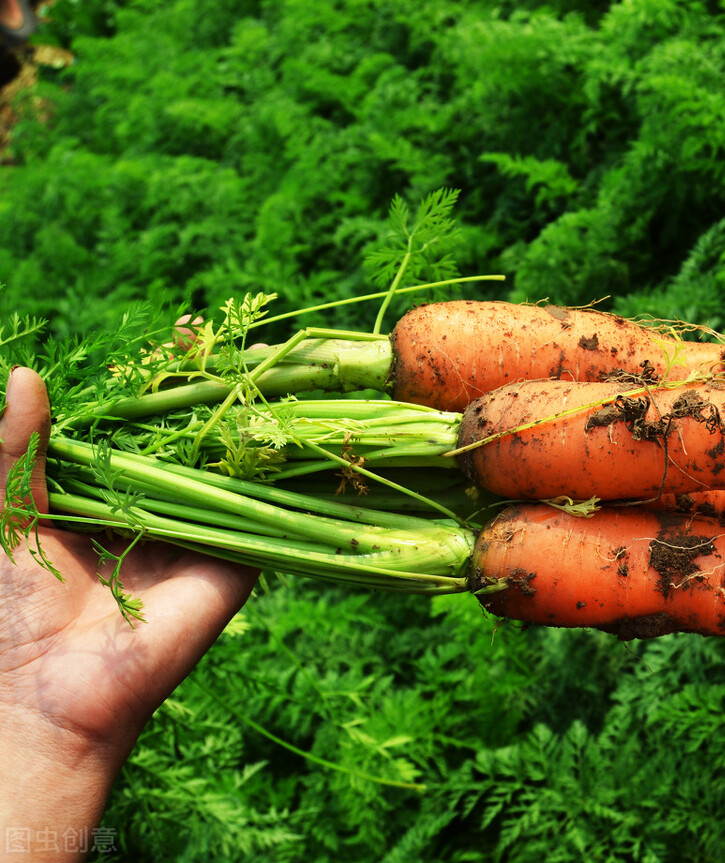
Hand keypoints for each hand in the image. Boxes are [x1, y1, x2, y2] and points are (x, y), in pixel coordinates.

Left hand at [0, 367, 258, 859]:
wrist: (48, 689)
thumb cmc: (12, 606)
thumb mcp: (6, 514)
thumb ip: (17, 450)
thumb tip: (28, 374)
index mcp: (112, 497)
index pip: (143, 430)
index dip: (156, 387)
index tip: (176, 334)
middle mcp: (164, 510)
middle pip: (191, 443)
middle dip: (206, 393)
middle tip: (212, 336)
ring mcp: (204, 535)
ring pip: (229, 471)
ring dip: (245, 421)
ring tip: (256, 363)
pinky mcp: (235, 563)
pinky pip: (257, 512)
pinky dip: (268, 472)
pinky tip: (275, 425)